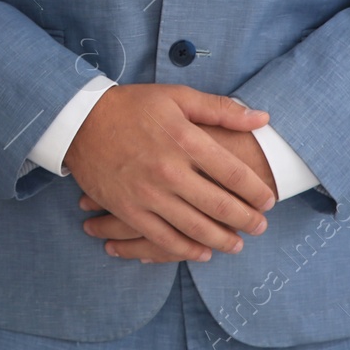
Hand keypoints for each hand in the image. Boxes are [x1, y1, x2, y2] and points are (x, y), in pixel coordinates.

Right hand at [63, 85, 275, 262]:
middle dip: (247, 221)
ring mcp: (149, 193)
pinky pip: (163, 237)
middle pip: (220, 205)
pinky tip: (202, 252)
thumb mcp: (177, 96)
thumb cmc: (132, 106)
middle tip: (261, 227)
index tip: (268, 200)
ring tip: (237, 244)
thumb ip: (220, 109)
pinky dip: (186, 249)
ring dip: (222, 240)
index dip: (257, 191)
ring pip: (195, 227)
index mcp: (186, 140)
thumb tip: (261, 118)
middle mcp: (170, 170)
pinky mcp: (129, 209)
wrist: (80, 121)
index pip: (234, 173)